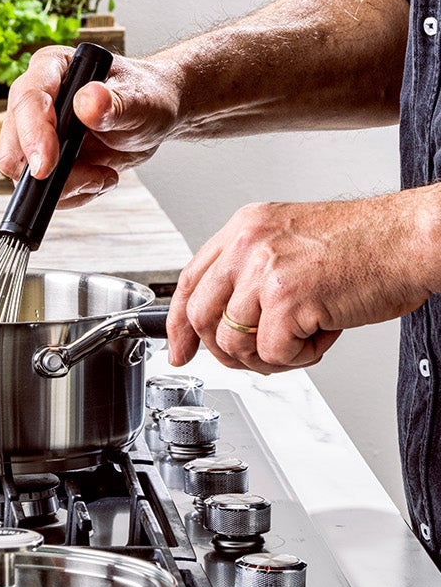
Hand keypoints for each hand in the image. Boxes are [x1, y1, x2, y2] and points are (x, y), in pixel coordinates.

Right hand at [0, 47, 181, 204]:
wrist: (152, 116)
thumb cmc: (145, 96)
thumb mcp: (139, 99)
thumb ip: (114, 102)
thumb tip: (87, 103)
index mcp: (51, 68)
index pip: (28, 99)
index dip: (32, 134)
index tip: (47, 165)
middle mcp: (35, 99)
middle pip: (12, 143)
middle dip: (45, 171)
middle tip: (90, 178)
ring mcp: (35, 131)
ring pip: (23, 173)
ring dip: (66, 185)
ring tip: (103, 175)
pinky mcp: (43, 158)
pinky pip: (41, 189)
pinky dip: (72, 193)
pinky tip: (98, 178)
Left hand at [167, 194, 435, 372]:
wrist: (409, 240)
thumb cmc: (366, 247)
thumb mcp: (291, 243)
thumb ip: (254, 272)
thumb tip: (230, 320)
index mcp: (244, 228)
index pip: (190, 279)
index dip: (178, 322)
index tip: (178, 349)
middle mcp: (247, 244)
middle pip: (200, 315)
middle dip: (224, 351)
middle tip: (258, 357)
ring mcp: (263, 270)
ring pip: (234, 341)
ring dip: (269, 356)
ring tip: (303, 340)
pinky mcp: (286, 298)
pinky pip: (271, 352)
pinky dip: (300, 358)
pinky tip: (322, 337)